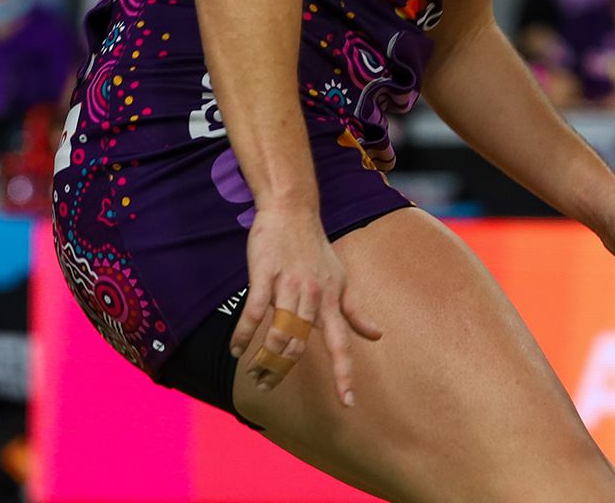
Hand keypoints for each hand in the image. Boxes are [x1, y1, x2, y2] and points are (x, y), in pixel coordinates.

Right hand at [228, 208, 382, 406]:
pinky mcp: (264, 275)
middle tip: (267, 386)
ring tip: (253, 373)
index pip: (341, 344)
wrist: (292, 212)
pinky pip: (253, 311)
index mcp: (331, 301)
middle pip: (300, 347)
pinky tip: (236, 350)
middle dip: (282, 372)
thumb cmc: (316, 249)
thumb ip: (354, 312)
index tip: (347, 402)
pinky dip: (244, 335)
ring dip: (264, 359)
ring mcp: (288, 286)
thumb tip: (377, 335)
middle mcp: (313, 296)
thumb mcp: (341, 280)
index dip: (344, 374)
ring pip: (278, 333)